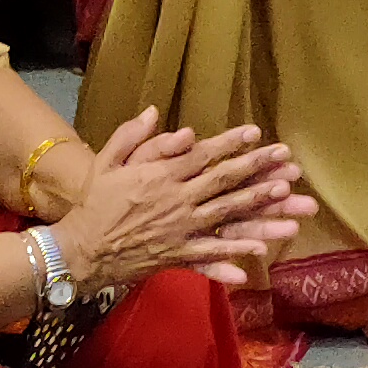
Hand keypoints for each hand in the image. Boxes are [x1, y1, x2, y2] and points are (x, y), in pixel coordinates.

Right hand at [49, 108, 316, 292]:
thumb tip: (155, 112)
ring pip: (226, 215)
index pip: (203, 155)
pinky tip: (259, 252)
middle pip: (224, 181)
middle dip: (258, 168)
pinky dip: (233, 254)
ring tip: (284, 196)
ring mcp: (179, 229)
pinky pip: (210, 254)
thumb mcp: (106, 162)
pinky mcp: (177, 255)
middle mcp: (175, 200)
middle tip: (286, 160)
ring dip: (257, 205)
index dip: (231, 143)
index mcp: (160, 175)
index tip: (256, 133)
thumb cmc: (94, 203)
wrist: (81, 249)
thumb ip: (132, 136)